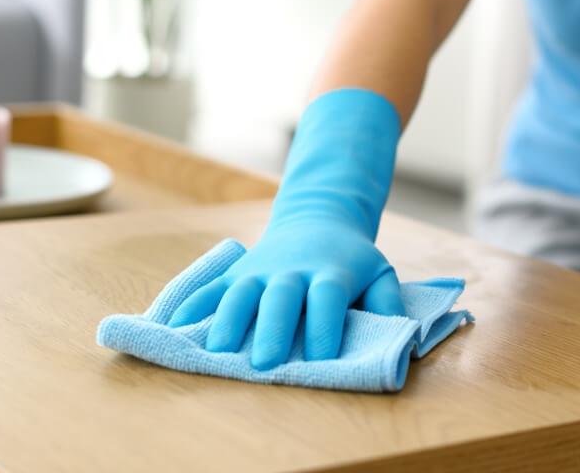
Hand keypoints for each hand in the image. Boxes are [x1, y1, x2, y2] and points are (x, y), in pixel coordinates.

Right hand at [167, 214, 403, 369]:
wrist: (319, 218)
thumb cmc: (352, 259)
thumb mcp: (379, 272)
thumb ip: (389, 302)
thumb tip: (403, 335)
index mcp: (331, 273)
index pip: (327, 298)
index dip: (325, 325)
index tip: (323, 356)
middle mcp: (292, 271)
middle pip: (280, 297)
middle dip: (271, 329)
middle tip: (263, 362)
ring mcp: (261, 270)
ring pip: (241, 292)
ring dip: (228, 319)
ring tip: (216, 349)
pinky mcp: (238, 273)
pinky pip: (212, 288)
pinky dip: (194, 306)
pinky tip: (175, 326)